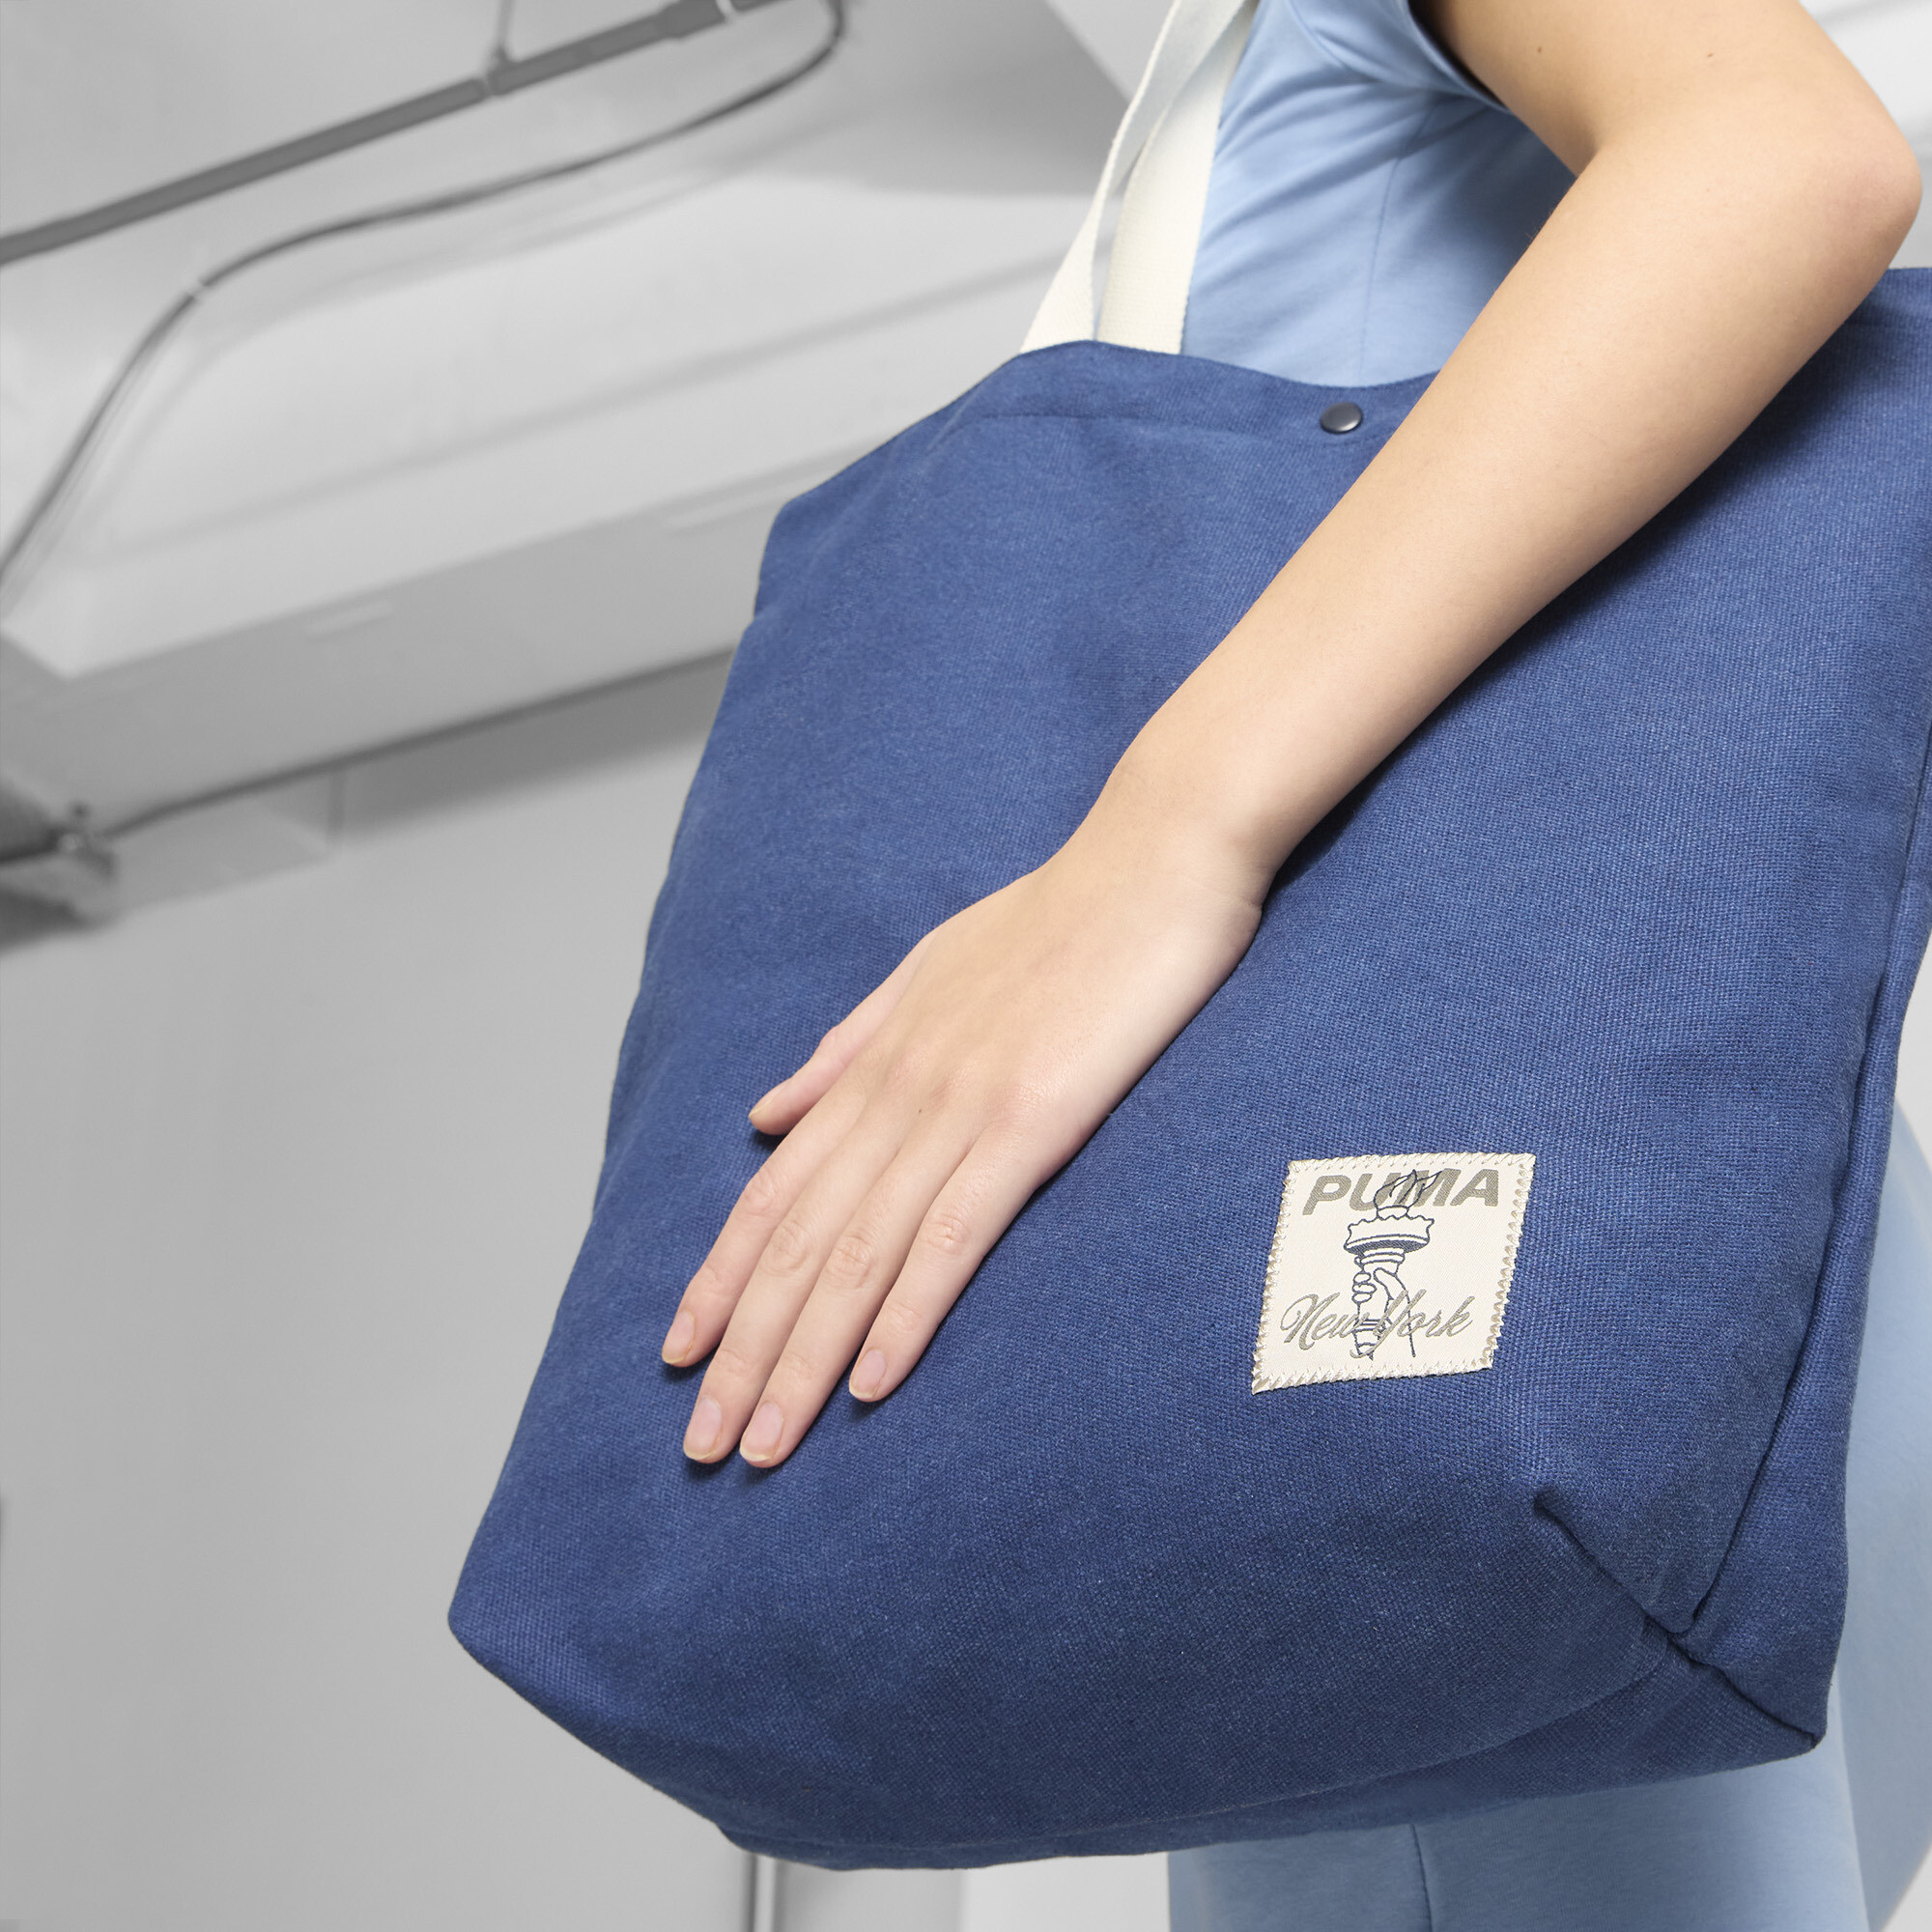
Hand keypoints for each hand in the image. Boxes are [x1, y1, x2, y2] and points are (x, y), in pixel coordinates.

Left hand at [659, 809, 1262, 1467]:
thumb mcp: (928, 972)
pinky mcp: (1031, 1119)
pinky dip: (904, 1312)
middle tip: (705, 1445)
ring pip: (858, 1252)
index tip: (680, 1354)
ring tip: (765, 1444)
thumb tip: (765, 1113)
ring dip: (804, 1357)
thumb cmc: (1056, 916)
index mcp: (876, 1061)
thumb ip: (846, 1049)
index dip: (720, 1278)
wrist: (1155, 855)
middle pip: (797, 1241)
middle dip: (744, 1350)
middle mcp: (898, 1090)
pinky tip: (873, 1383)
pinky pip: (954, 1233)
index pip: (773, 1191)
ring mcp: (960, 1105)